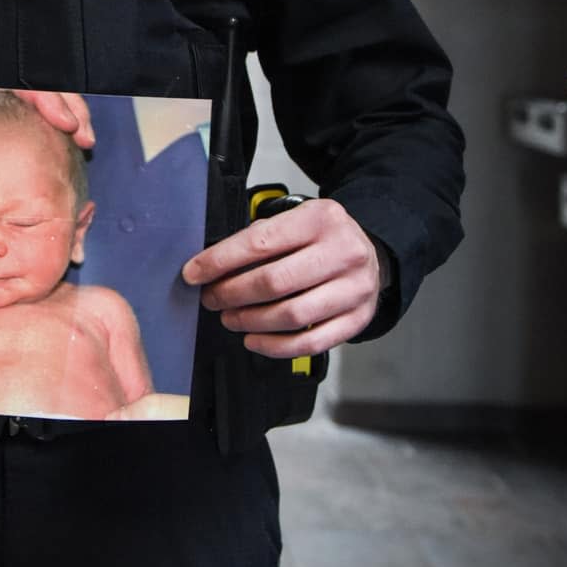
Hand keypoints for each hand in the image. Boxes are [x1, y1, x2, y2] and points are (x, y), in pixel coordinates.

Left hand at [0, 81, 94, 206]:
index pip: (16, 80)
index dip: (47, 99)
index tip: (68, 123)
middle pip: (35, 79)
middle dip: (67, 103)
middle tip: (88, 136)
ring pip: (31, 85)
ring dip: (58, 106)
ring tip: (80, 135)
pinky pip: (17, 92)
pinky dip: (39, 108)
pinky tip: (52, 131)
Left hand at [181, 199, 385, 357]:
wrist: (371, 253)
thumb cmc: (323, 238)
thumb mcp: (296, 220)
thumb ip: (260, 238)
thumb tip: (212, 266)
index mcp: (321, 219)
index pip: (260, 243)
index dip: (219, 261)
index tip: (194, 273)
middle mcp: (343, 252)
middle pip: (273, 282)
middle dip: (231, 294)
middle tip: (212, 298)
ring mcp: (354, 289)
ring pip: (291, 316)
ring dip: (250, 321)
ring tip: (231, 318)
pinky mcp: (357, 319)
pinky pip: (310, 343)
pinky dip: (275, 347)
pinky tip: (254, 339)